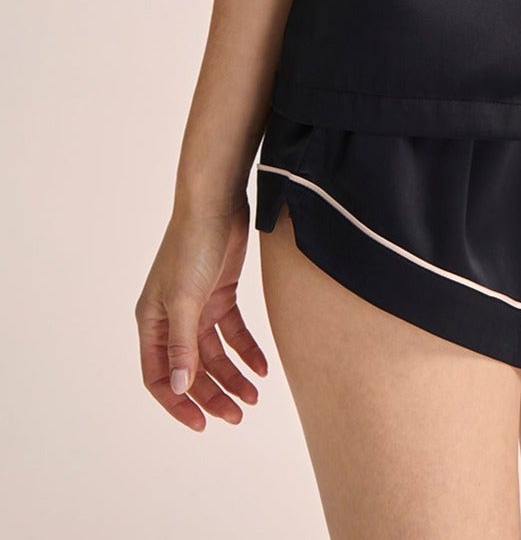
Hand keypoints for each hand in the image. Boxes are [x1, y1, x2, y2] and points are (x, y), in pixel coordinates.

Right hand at [135, 198, 267, 430]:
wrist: (216, 202)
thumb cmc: (191, 246)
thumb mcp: (186, 299)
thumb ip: (182, 346)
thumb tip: (179, 388)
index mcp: (152, 323)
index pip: (159, 377)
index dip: (177, 404)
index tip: (201, 424)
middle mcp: (172, 319)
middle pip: (190, 370)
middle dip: (212, 395)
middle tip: (237, 415)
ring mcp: (197, 306)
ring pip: (214, 355)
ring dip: (232, 376)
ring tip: (254, 397)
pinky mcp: (220, 293)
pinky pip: (233, 332)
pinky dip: (246, 350)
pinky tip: (262, 367)